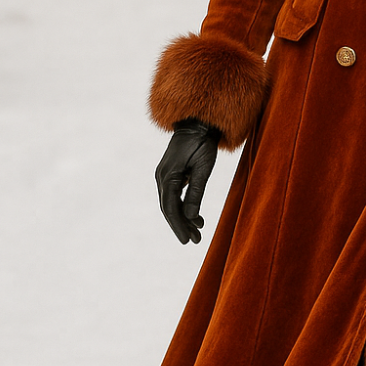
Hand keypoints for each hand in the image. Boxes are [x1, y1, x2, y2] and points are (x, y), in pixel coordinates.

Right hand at [155, 118, 220, 243]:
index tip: (187, 240)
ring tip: (198, 233)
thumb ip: (196, 192)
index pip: (170, 207)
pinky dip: (184, 208)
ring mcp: (165, 175)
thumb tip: (191, 216)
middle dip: (181, 226)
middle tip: (194, 241)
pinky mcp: (171, 174)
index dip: (178, 225)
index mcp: (168, 175)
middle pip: (169, 208)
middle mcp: (162, 177)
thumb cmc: (202, 144)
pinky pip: (175, 196)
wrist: (197, 124)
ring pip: (172, 203)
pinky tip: (196, 218)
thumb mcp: (203, 168)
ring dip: (184, 218)